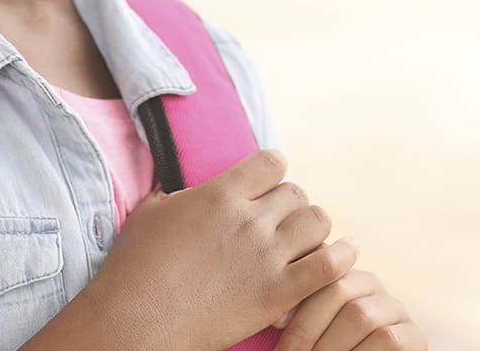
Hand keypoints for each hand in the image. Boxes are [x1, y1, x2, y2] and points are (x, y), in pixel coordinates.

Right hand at [76, 149, 358, 350]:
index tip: (267, 185)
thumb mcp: (151, 210)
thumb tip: (182, 185)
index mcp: (219, 194)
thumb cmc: (137, 264)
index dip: (272, 172)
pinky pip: (327, 267)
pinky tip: (342, 257)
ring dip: (314, 230)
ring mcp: (266, 257)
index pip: (271, 162)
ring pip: (318, 223)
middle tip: (281, 222)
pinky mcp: (277, 294)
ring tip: (304, 242)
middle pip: (297, 193)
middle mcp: (248, 219)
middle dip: (292, 204)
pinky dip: (340, 259)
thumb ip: (176, 192)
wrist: (140, 317)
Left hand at [273, 270, 427, 350]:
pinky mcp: (416, 335)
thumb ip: (300, 310)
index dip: (296, 298)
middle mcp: (371, 283)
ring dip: (331, 345)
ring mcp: (395, 308)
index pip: (318, 272)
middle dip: (309, 326)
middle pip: (337, 290)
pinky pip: (387, 338)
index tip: (275, 324)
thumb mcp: (313, 328)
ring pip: (359, 315)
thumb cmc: (329, 347)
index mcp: (343, 272)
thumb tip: (275, 317)